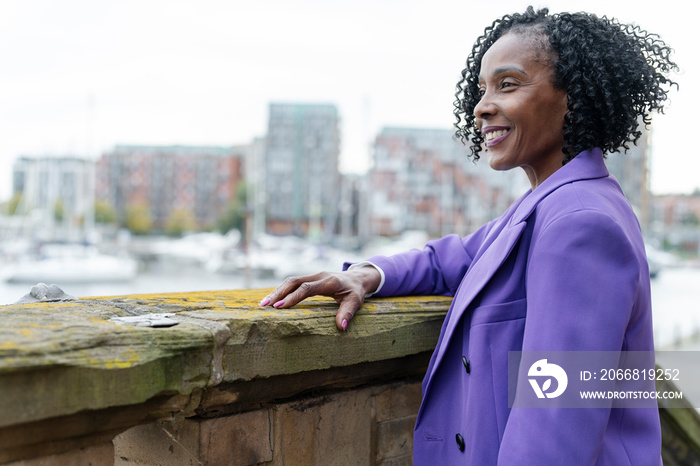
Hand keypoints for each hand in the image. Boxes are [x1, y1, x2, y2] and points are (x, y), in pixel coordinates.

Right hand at [259, 267, 381, 330]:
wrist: (358, 278)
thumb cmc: (355, 291)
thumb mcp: (355, 301)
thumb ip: (348, 312)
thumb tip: (341, 327)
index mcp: (328, 281)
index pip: (306, 288)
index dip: (292, 297)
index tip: (279, 307)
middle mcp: (318, 276)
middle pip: (294, 282)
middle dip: (278, 293)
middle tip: (264, 306)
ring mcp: (313, 276)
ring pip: (291, 281)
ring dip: (277, 292)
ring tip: (263, 304)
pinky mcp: (309, 279)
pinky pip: (293, 283)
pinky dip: (282, 291)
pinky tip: (273, 300)